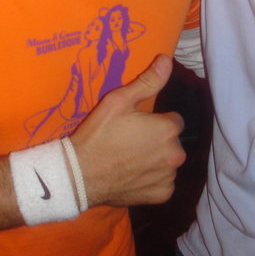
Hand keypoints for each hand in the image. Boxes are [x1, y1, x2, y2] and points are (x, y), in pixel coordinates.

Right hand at [72, 54, 185, 206]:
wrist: (79, 175)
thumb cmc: (98, 134)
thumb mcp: (119, 100)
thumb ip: (148, 81)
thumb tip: (167, 59)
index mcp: (168, 129)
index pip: (173, 120)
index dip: (155, 121)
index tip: (136, 125)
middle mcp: (175, 154)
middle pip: (172, 142)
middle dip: (157, 140)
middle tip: (130, 142)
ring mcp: (168, 177)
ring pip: (168, 162)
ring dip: (156, 160)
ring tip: (130, 159)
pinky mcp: (161, 195)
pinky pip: (163, 183)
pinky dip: (152, 179)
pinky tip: (133, 175)